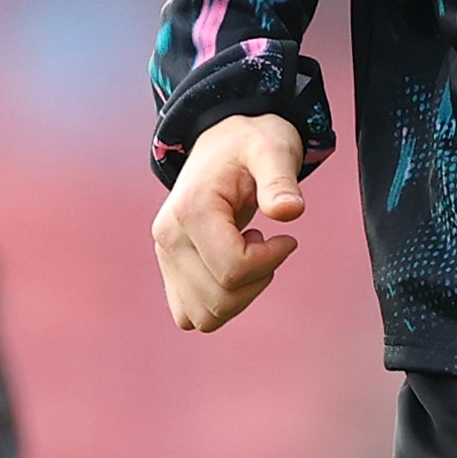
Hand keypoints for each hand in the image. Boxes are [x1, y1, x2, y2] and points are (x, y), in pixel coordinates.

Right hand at [152, 113, 306, 332]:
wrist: (223, 141)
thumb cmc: (252, 143)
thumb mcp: (274, 150)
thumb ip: (281, 180)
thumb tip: (291, 211)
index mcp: (191, 210)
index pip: (232, 268)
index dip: (270, 260)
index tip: (289, 238)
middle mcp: (168, 238)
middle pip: (218, 299)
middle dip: (259, 279)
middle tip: (272, 245)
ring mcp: (164, 256)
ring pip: (204, 316)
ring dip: (241, 295)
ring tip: (251, 253)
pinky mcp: (169, 268)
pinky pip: (191, 315)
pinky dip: (221, 303)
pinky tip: (235, 266)